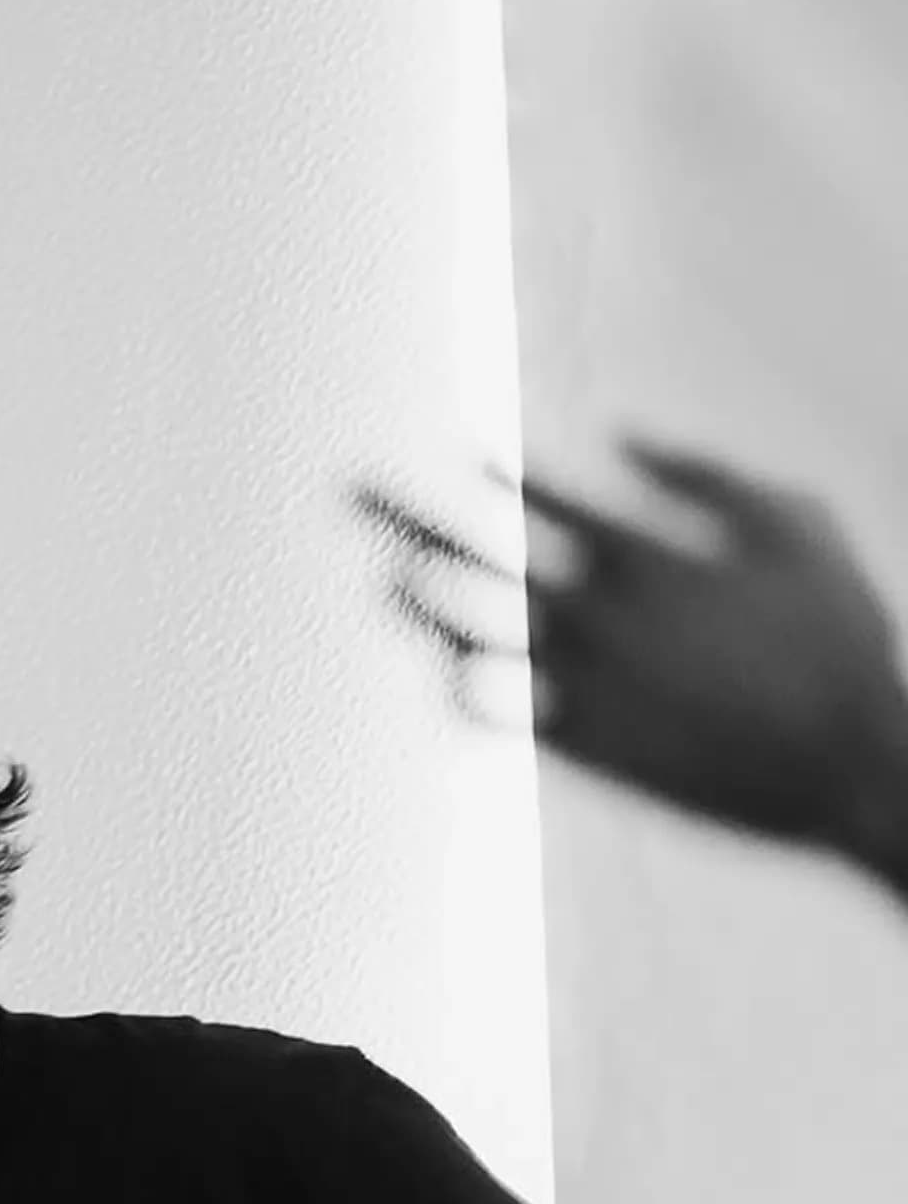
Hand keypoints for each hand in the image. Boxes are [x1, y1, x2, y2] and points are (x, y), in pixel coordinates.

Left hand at [354, 450, 907, 867]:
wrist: (856, 772)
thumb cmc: (842, 642)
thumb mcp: (797, 526)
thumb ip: (704, 472)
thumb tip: (623, 430)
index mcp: (639, 550)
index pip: (536, 497)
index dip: (493, 473)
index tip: (467, 458)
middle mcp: (588, 612)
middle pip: (470, 554)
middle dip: (403, 517)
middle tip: (347, 489)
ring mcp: (576, 683)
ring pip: (464, 634)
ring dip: (415, 603)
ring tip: (380, 579)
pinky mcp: (579, 747)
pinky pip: (493, 712)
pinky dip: (460, 687)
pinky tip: (442, 673)